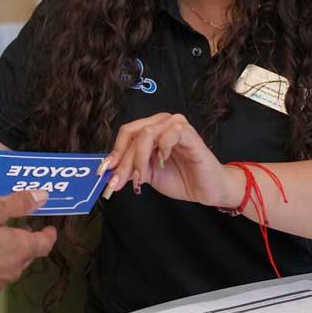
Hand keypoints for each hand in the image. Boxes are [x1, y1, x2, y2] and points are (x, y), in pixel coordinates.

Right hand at [0, 190, 57, 296]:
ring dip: (9, 252)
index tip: (48, 228)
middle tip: (20, 228)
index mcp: (21, 248)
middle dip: (27, 241)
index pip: (46, 244)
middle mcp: (14, 268)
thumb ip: (18, 203)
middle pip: (29, 255)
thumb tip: (43, 197)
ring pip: (11, 265)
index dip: (48, 234)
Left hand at [102, 113, 241, 208]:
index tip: (104, 172)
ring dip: (139, 158)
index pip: (126, 134)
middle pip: (133, 134)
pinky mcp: (190, 134)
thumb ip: (130, 168)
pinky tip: (162, 163)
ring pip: (146, 134)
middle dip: (123, 160)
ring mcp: (176, 126)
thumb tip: (109, 170)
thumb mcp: (148, 174)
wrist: (207, 189)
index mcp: (151, 129)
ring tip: (141, 178)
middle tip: (118, 181)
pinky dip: (162, 149)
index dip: (114, 152)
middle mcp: (162, 123)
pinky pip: (170, 133)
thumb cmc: (180, 178)